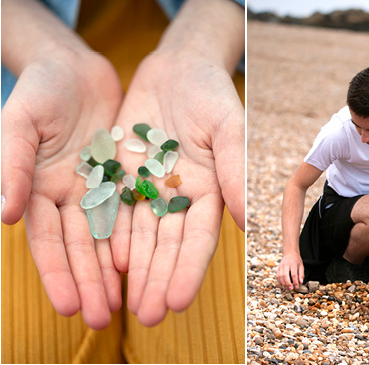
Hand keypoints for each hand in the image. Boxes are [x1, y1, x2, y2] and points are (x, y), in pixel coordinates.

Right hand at [1, 51, 123, 329]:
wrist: (74, 68)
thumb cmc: (39, 92)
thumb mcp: (19, 124)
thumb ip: (12, 166)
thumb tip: (6, 215)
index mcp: (37, 190)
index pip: (48, 242)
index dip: (57, 274)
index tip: (68, 306)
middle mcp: (68, 198)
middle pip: (81, 248)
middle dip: (90, 284)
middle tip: (103, 320)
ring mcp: (97, 190)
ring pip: (108, 238)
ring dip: (116, 272)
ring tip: (128, 306)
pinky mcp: (124, 178)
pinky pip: (133, 213)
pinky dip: (137, 239)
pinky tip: (144, 265)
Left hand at [112, 49, 243, 326]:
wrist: (178, 68)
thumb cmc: (211, 95)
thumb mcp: (228, 129)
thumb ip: (234, 172)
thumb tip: (246, 222)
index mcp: (211, 191)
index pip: (199, 238)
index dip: (189, 270)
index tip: (179, 300)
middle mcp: (181, 196)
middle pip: (168, 246)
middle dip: (159, 281)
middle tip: (149, 316)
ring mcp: (150, 188)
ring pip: (139, 237)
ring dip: (134, 272)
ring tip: (126, 305)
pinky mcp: (123, 175)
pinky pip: (114, 211)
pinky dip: (109, 238)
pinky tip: (105, 264)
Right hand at [276, 253, 304, 290]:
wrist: (290, 253)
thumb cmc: (296, 260)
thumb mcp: (301, 266)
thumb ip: (301, 274)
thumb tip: (300, 282)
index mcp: (293, 263)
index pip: (293, 274)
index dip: (295, 281)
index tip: (296, 286)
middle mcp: (286, 264)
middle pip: (285, 275)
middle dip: (287, 283)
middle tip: (290, 288)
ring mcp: (281, 266)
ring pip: (280, 276)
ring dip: (283, 283)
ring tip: (287, 287)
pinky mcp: (278, 268)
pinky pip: (277, 276)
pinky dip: (279, 281)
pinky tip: (283, 284)